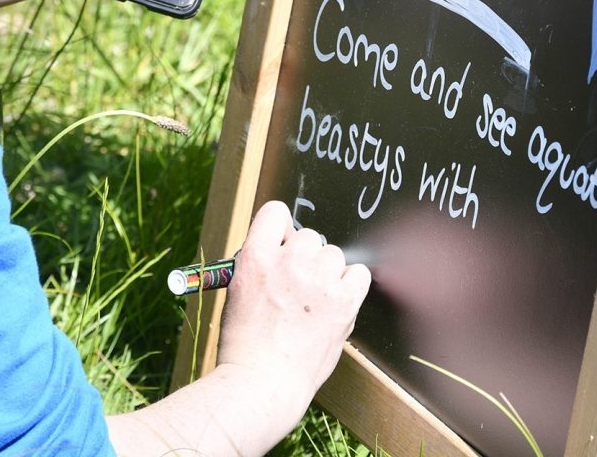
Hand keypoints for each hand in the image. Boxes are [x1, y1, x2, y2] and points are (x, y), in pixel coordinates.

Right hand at [216, 202, 370, 419]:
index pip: (276, 212)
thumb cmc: (245, 343)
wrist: (262, 384)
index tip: (282, 245)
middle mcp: (289, 261)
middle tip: (295, 288)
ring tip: (312, 303)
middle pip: (309, 236)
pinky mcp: (343, 300)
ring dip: (326, 273)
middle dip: (303, 258)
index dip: (280, 229)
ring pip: (333, 254)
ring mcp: (318, 280)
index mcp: (256, 256)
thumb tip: (284, 242)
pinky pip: (359, 273)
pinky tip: (335, 302)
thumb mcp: (238, 290)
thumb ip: (261, 260)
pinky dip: (350, 284)